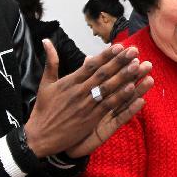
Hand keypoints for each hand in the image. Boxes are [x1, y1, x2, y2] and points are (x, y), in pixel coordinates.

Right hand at [25, 40, 153, 157]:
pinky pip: (108, 105)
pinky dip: (120, 97)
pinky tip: (132, 88)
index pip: (91, 65)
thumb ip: (51, 62)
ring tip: (138, 66)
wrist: (39, 136)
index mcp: (70, 81)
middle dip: (120, 61)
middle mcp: (79, 91)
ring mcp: (86, 105)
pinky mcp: (90, 119)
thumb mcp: (45, 83)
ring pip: (108, 88)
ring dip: (124, 76)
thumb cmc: (43, 109)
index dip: (106, 55)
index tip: (120, 46)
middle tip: (134, 50)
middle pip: (103, 74)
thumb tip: (46, 41)